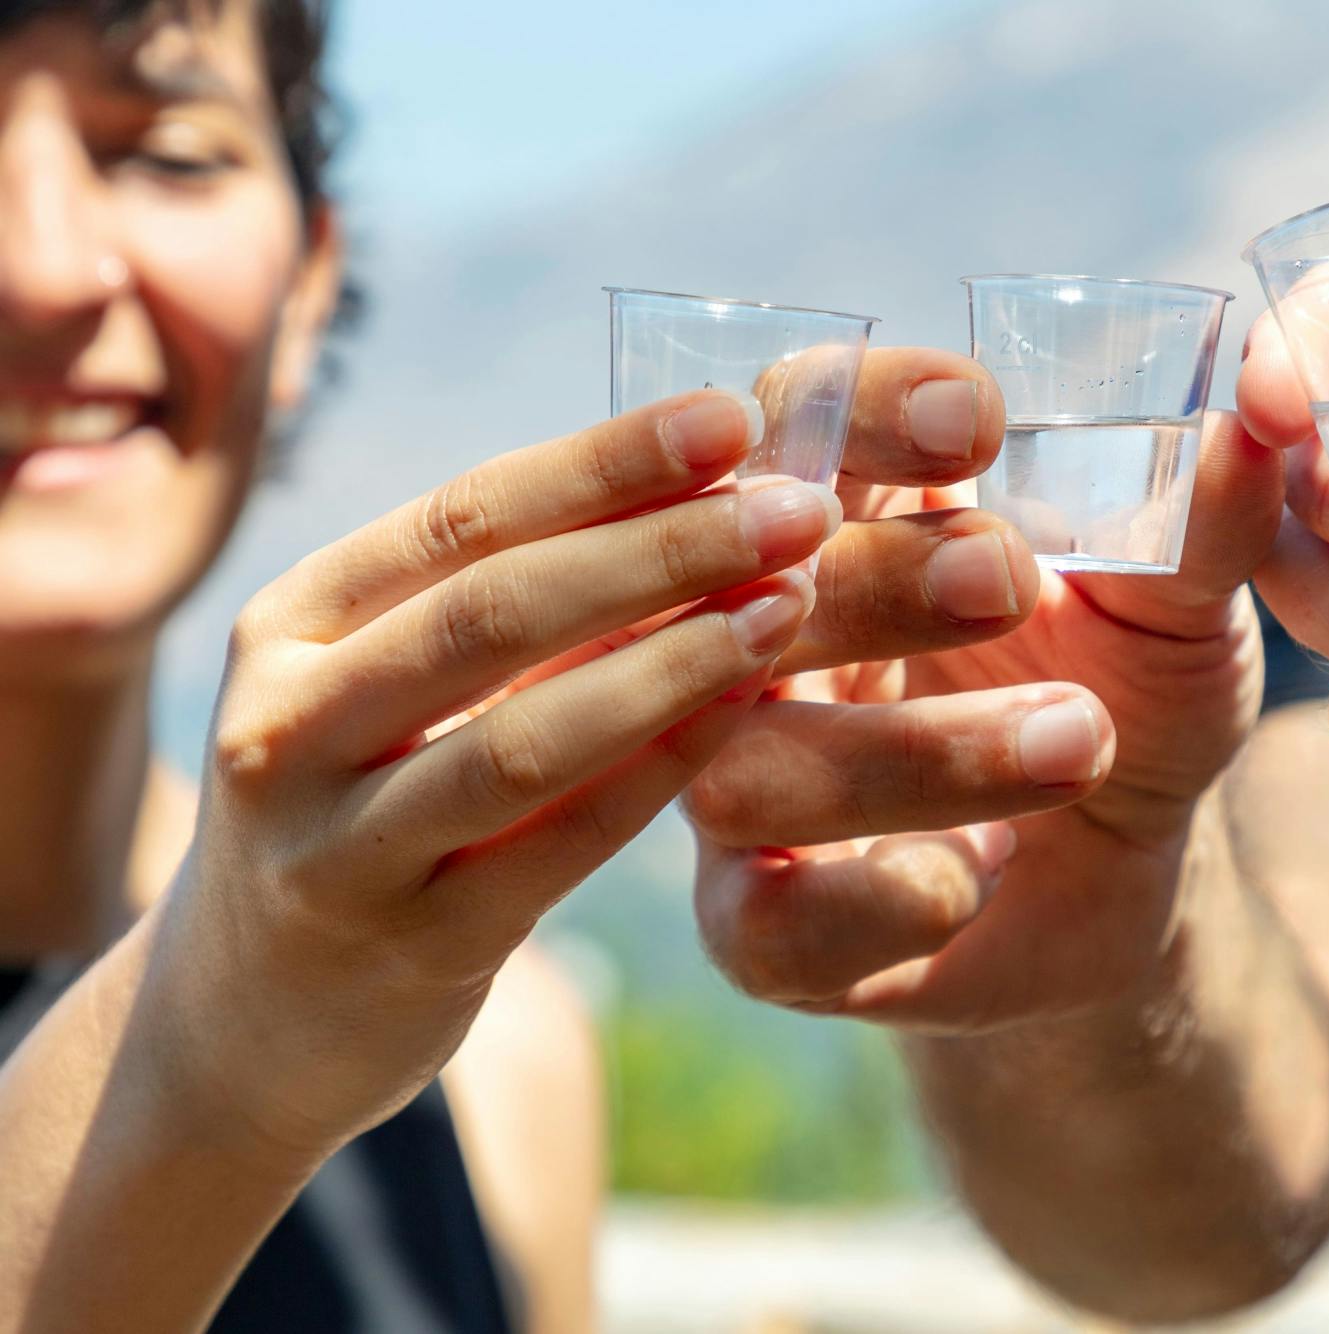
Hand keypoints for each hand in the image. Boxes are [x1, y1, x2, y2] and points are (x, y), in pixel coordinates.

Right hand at [147, 386, 836, 1156]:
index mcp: (289, 624)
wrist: (257, 1015)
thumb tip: (700, 488)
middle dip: (665, 549)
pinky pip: (561, 843)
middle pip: (497, 610)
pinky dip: (662, 769)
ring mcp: (338, 847)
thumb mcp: (387, 686)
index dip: (606, 461)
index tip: (733, 417)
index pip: (465, 515)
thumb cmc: (366, 803)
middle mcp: (286, 725)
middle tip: (798, 508)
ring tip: (791, 601)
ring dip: (678, 659)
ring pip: (529, 737)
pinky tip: (749, 712)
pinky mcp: (412, 947)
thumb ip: (507, 601)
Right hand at [688, 404, 1285, 1030]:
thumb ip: (1195, 529)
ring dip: (912, 755)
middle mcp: (758, 642)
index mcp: (844, 518)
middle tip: (1010, 581)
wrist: (1135, 871)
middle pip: (730, 588)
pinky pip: (770, 923)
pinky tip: (990, 870)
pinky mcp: (764, 930)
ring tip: (1076, 741)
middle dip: (875, 581)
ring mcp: (740, 788)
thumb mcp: (1179, 611)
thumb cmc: (1130, 693)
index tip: (976, 423)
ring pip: (745, 771)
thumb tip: (1241, 434)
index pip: (796, 420)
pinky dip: (886, 898)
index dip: (860, 410)